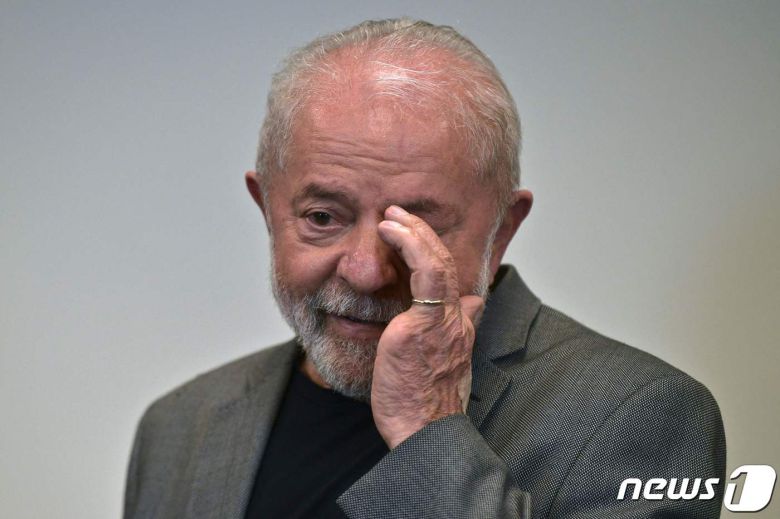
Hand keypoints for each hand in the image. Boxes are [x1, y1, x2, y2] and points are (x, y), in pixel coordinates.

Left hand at [372, 205, 483, 448]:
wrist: (425, 431)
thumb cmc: (424, 405)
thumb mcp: (441, 367)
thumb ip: (452, 337)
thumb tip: (471, 310)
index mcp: (460, 328)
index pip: (454, 281)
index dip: (435, 254)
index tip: (415, 240)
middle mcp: (459, 319)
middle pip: (447, 262)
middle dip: (423, 234)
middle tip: (401, 216)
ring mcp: (446, 318)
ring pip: (438, 259)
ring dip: (415, 230)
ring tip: (393, 214)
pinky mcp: (427, 321)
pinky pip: (426, 269)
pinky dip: (410, 243)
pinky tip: (390, 229)